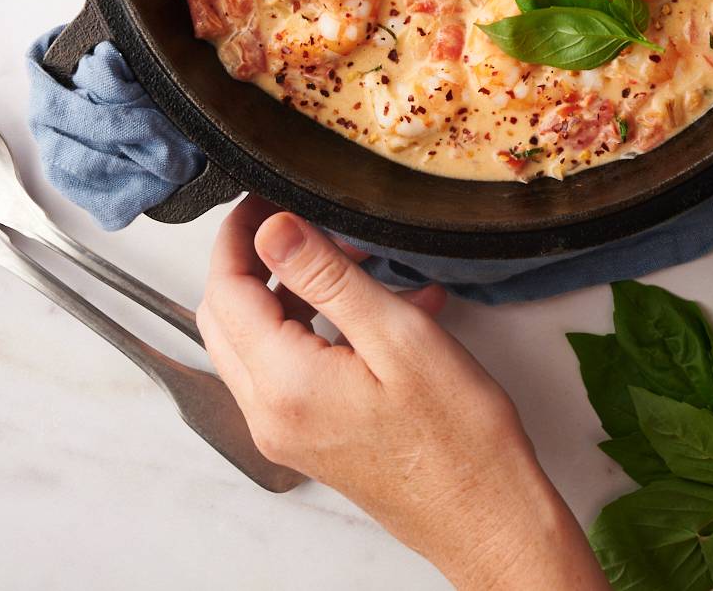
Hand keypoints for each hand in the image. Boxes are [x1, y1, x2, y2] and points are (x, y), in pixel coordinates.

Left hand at [198, 197, 606, 590]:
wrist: (486, 518)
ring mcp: (287, 432)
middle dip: (254, 258)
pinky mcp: (309, 438)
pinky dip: (316, 326)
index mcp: (284, 386)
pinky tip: (379, 305)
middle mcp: (270, 415)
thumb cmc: (457, 438)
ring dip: (291, 290)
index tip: (263, 194)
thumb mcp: (397, 336)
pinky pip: (288, 368)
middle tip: (298, 216)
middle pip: (226, 317)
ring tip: (355, 258)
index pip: (227, 291)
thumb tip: (272, 228)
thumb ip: (326, 277)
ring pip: (255, 341)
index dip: (237, 234)